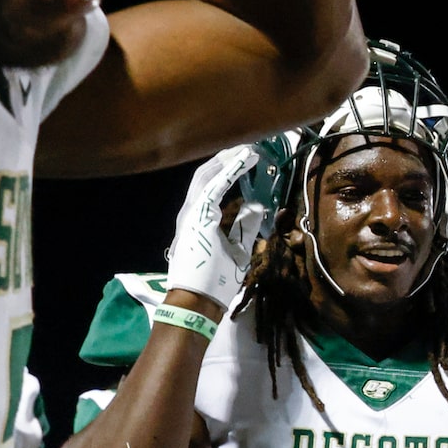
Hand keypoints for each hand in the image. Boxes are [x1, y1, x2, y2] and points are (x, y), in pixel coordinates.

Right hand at [163, 143, 262, 309]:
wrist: (197, 300)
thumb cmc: (215, 279)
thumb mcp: (237, 249)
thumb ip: (244, 226)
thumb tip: (256, 206)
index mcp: (199, 218)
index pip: (212, 185)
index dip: (229, 169)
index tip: (248, 158)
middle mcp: (191, 211)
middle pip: (207, 175)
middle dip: (228, 159)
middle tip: (249, 147)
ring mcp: (191, 213)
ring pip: (207, 176)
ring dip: (229, 161)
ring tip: (248, 149)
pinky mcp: (196, 217)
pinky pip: (214, 188)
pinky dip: (229, 172)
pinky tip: (243, 160)